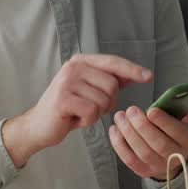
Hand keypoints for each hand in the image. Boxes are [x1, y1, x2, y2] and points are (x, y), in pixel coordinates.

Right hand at [3, 53, 151, 166]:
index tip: (149, 76)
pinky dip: (88, 121)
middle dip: (108, 102)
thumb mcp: (89, 91)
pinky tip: (75, 120)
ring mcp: (67, 81)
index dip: (132, 69)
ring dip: (96, 113)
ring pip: (103, 100)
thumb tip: (135, 74)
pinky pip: (92, 111)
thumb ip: (109, 81)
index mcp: (80, 61)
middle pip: (112, 85)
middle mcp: (73, 66)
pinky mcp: (63, 98)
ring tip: (80, 113)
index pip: (112, 62)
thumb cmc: (67, 109)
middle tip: (91, 109)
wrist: (39, 126)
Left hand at [109, 94, 187, 180]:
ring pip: (142, 152)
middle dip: (142, 126)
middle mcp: (175, 156)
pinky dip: (119, 145)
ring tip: (120, 116)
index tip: (151, 109)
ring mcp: (158, 166)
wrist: (174, 159)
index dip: (164, 122)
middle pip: (158, 143)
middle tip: (130, 110)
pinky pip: (129, 160)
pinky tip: (115, 129)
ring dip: (128, 133)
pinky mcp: (144, 171)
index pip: (177, 132)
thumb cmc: (178, 133)